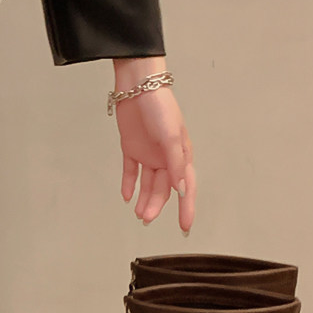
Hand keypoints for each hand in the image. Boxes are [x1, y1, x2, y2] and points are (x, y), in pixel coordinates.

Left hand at [112, 56, 195, 235]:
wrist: (137, 86)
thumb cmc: (160, 107)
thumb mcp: (171, 137)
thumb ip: (175, 165)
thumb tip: (181, 190)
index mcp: (181, 155)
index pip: (185, 187)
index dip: (186, 208)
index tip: (185, 227)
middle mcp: (166, 158)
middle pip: (163, 189)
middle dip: (156, 205)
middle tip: (146, 219)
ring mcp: (148, 154)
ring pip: (148, 184)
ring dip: (143, 199)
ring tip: (138, 214)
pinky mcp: (132, 148)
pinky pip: (130, 171)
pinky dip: (128, 184)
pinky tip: (126, 197)